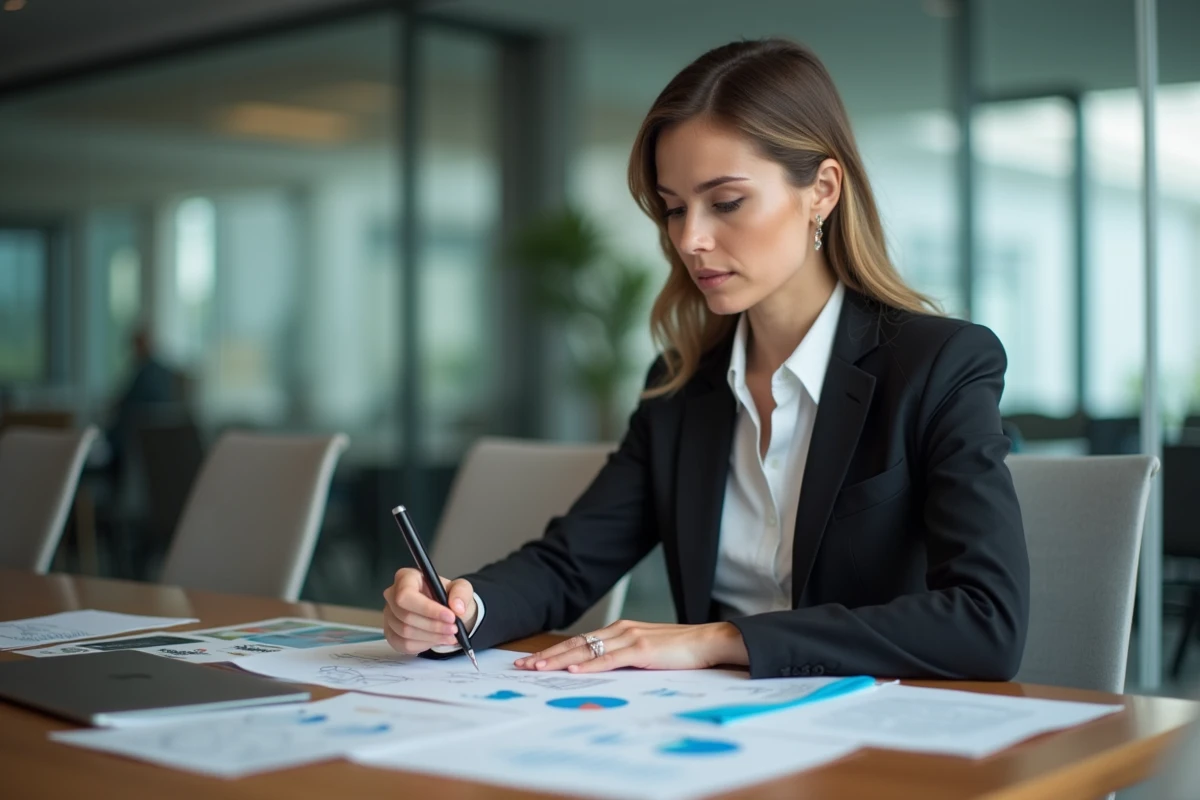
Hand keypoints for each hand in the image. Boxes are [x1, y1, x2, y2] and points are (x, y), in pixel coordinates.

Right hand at [382, 567, 476, 653]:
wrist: (444, 612)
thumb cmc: (447, 597)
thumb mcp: (461, 588)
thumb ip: (461, 593)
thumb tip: (457, 607)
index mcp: (407, 578)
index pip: (406, 594)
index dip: (427, 608)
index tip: (450, 617)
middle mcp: (393, 595)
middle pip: (406, 615)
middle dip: (434, 625)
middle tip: (454, 629)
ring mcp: (389, 615)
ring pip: (405, 632)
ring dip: (431, 636)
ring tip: (450, 635)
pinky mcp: (391, 633)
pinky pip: (404, 644)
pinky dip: (424, 645)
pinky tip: (437, 640)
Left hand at [513, 620, 747, 673]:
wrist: (708, 640)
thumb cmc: (680, 649)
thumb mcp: (645, 651)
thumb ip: (623, 656)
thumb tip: (601, 669)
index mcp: (620, 629)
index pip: (579, 642)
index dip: (554, 651)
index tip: (532, 661)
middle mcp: (620, 630)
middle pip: (576, 644)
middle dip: (546, 655)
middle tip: (522, 665)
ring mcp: (630, 637)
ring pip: (587, 651)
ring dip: (559, 660)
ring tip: (537, 668)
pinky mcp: (642, 649)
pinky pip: (610, 659)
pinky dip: (590, 665)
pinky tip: (573, 670)